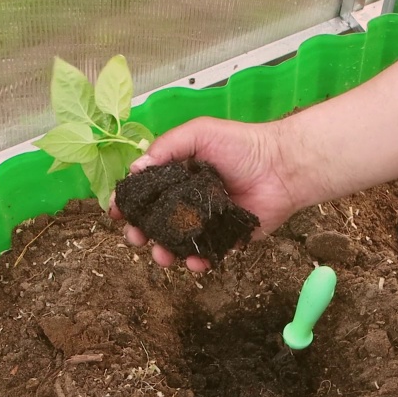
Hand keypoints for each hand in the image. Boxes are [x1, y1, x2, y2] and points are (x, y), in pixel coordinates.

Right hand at [110, 116, 314, 270]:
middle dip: (141, 233)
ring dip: (163, 252)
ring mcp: (206, 221)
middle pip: (156, 222)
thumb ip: (166, 147)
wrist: (282, 167)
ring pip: (177, 243)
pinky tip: (193, 262)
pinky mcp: (226, 238)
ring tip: (161, 256)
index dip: (129, 203)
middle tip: (135, 238)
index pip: (146, 191)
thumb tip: (135, 169)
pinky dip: (196, 262)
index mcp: (179, 174)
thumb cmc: (242, 145)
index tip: (115, 212)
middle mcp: (189, 199)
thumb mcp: (199, 134)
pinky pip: (205, 254)